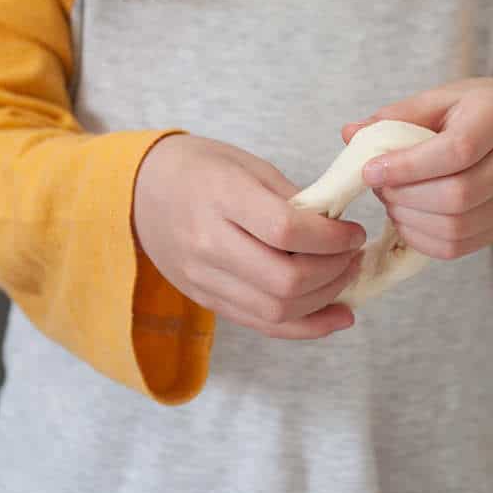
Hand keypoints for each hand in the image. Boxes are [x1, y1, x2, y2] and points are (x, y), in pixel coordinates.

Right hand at [132, 133, 367, 338]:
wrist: (139, 191)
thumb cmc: (200, 167)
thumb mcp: (248, 165)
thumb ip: (293, 199)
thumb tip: (338, 229)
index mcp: (221, 198)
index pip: (286, 231)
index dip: (331, 238)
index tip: (353, 231)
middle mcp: (208, 244)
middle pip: (285, 281)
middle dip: (334, 272)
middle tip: (353, 255)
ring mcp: (204, 279)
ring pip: (276, 310)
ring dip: (324, 299)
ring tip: (345, 276)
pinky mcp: (205, 300)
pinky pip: (261, 324)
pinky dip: (305, 327)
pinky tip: (335, 316)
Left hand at [341, 78, 492, 262]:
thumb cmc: (478, 111)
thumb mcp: (444, 98)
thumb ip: (398, 116)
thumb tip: (350, 135)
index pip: (456, 151)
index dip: (407, 166)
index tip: (369, 170)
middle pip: (457, 195)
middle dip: (404, 195)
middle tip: (378, 184)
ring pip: (456, 227)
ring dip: (409, 219)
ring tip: (392, 199)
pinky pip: (458, 246)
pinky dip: (421, 238)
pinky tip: (407, 218)